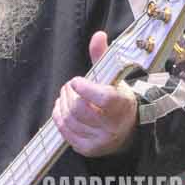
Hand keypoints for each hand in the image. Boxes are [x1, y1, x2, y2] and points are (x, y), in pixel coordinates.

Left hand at [54, 30, 138, 156]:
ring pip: (70, 120)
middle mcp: (113, 126)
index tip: (75, 81)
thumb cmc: (117, 99)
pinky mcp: (88, 149)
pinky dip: (59, 118)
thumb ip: (102, 57)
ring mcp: (100, 140)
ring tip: (65, 96)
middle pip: (80, 109)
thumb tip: (98, 35)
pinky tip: (62, 109)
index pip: (102, 98)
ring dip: (62, 104)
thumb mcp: (114, 78)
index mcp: (122, 105)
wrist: (125, 131)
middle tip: (69, 87)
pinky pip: (65, 132)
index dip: (84, 88)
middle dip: (68, 94)